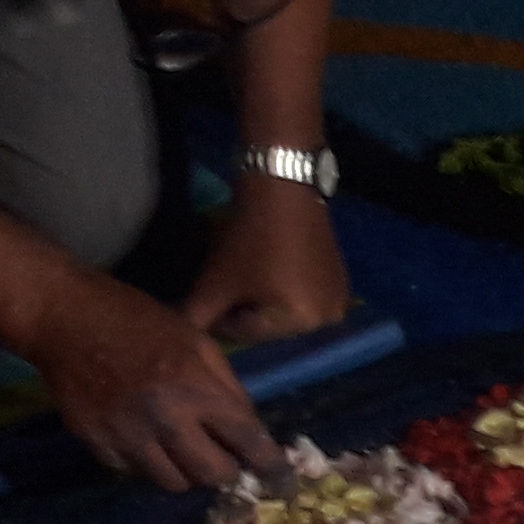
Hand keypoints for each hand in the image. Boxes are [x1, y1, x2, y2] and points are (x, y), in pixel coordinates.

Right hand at [19, 268, 279, 490]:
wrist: (62, 316)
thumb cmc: (136, 320)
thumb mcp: (196, 340)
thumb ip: (227, 387)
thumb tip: (249, 428)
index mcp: (198, 389)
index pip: (248, 443)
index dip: (271, 468)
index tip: (282, 483)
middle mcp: (165, 419)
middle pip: (212, 476)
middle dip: (225, 472)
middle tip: (222, 459)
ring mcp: (127, 434)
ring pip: (172, 482)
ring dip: (184, 472)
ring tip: (180, 449)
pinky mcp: (95, 441)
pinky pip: (132, 471)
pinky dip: (143, 462)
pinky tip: (142, 438)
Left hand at [185, 174, 350, 345]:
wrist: (284, 187)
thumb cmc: (250, 236)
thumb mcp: (217, 280)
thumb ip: (197, 314)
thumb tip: (183, 335)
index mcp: (301, 323)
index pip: (250, 336)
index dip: (219, 323)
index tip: (202, 307)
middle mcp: (328, 319)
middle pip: (272, 327)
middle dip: (245, 313)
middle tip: (222, 293)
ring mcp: (338, 299)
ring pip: (288, 311)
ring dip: (264, 302)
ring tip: (244, 281)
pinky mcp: (340, 280)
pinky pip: (304, 296)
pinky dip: (284, 289)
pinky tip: (267, 271)